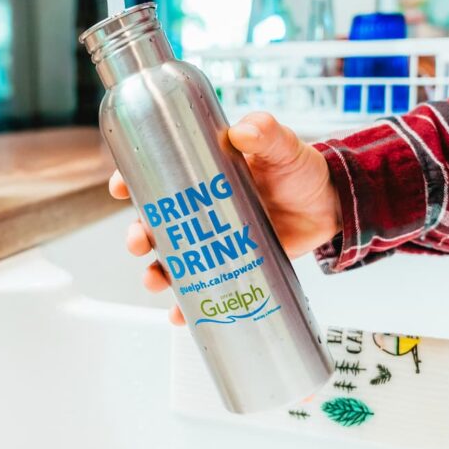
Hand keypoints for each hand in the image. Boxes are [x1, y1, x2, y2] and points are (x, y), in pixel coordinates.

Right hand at [108, 112, 341, 324]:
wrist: (331, 207)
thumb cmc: (299, 171)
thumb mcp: (282, 146)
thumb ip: (265, 132)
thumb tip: (243, 131)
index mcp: (201, 173)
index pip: (155, 173)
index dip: (130, 180)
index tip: (118, 188)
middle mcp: (199, 208)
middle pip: (153, 224)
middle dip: (137, 235)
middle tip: (138, 241)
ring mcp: (212, 240)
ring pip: (170, 260)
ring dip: (154, 272)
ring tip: (154, 280)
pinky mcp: (229, 267)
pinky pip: (200, 289)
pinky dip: (186, 307)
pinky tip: (180, 316)